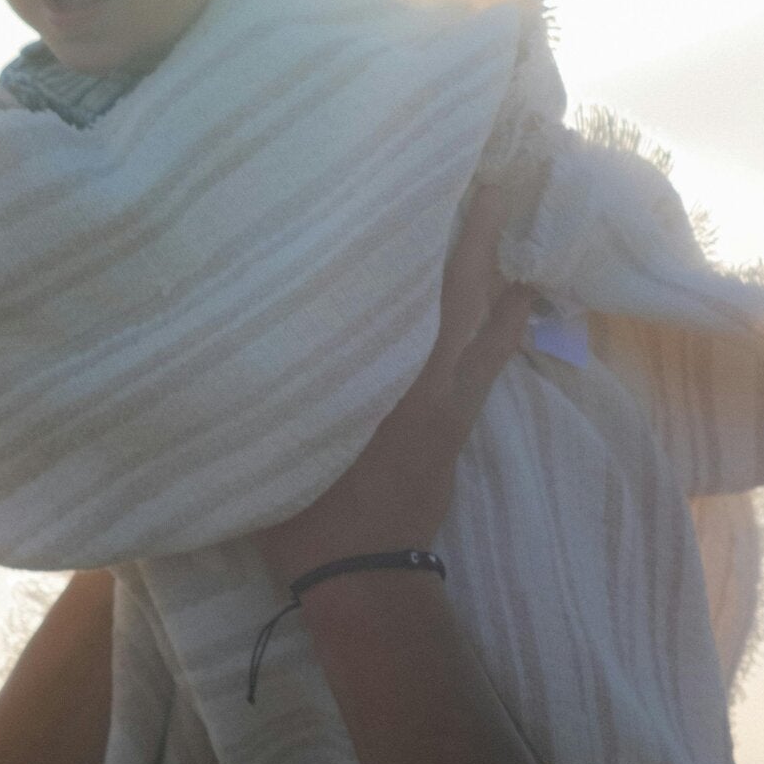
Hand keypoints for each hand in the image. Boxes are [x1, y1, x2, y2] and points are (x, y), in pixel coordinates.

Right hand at [257, 180, 531, 588]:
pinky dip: (502, 321)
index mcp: (404, 386)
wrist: (367, 583)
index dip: (467, 241)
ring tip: (524, 230)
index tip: (478, 184)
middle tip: (507, 180)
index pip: (446, 298)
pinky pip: (489, 358)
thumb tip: (239, 341)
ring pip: (495, 330)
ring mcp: (455, 408)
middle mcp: (441, 388)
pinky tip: (510, 298)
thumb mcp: (287, 448)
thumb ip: (281, 392)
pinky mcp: (455, 426)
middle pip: (480, 300)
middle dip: (492, 239)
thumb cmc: (315, 519)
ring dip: (509, 279)